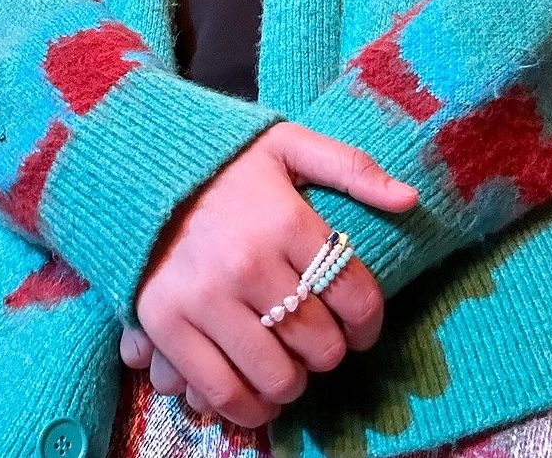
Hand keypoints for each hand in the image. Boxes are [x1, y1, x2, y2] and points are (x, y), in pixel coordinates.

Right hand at [133, 122, 417, 428]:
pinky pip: (222, 391)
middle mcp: (248, 262)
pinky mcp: (168, 324)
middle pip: (319, 342)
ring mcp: (206, 298)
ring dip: (295, 382)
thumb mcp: (288, 144)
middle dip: (331, 351)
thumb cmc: (225, 160)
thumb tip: (410, 200)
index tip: (362, 326)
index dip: (369, 322)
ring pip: (277, 375)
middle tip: (321, 341)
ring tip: (292, 366)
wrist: (140, 167)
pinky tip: (259, 393)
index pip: (354, 294)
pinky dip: (249, 407)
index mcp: (286, 219)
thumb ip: (351, 167)